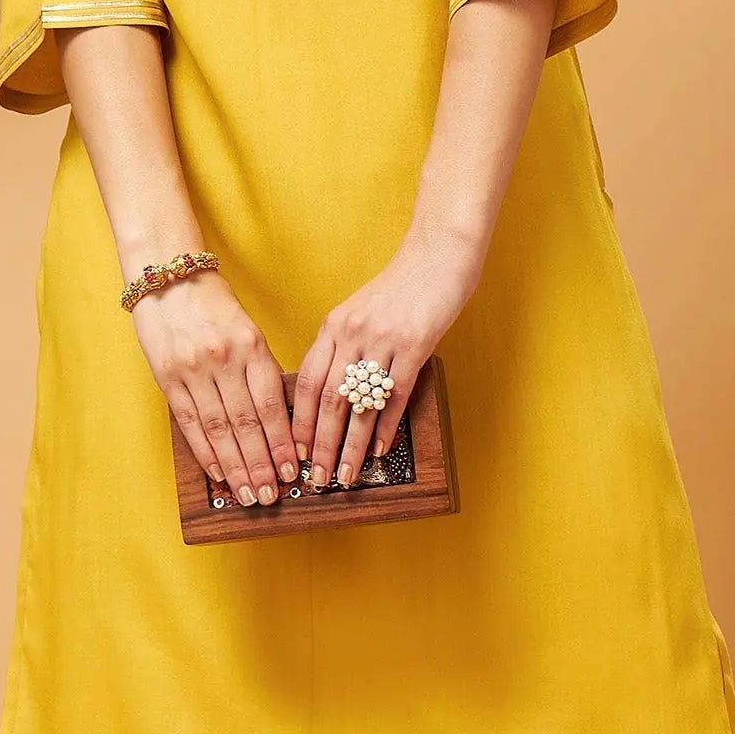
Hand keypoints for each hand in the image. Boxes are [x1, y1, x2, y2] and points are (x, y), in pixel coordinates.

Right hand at [130, 271, 295, 505]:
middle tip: (270, 495)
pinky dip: (204, 451)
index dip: (282, 443)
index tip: (293, 471)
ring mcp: (193, 370)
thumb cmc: (215, 306)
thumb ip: (262, 370)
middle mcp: (223, 360)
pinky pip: (189, 422)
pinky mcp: (167, 378)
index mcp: (251, 346)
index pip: (270, 405)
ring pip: (218, 429)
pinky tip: (217, 472)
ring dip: (234, 467)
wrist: (168, 278)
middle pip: (246, 424)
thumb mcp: (249, 331)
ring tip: (247, 493)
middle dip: (260, 465)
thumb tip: (279, 419)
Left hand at [293, 227, 481, 490]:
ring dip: (352, 446)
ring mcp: (383, 340)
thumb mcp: (359, 311)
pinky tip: (380, 448)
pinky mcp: (415, 346)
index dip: (301, 422)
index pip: (309, 383)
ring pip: (360, 405)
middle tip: (318, 478)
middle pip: (330, 401)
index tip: (297, 453)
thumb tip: (331, 391)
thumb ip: (342, 345)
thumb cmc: (400, 286)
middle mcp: (352, 334)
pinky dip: (386, 426)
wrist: (437, 255)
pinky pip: (395, 395)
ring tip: (348, 473)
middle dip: (322, 446)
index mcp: (333, 326)